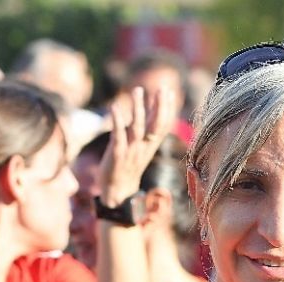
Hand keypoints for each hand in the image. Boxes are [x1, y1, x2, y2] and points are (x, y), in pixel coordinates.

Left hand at [100, 87, 175, 206]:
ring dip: (138, 108)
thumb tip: (147, 113)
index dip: (166, 108)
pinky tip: (114, 107)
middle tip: (162, 88)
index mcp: (150, 146)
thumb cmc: (128, 167)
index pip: (162, 125)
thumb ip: (144, 131)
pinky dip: (117, 121)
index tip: (168, 91)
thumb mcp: (140, 149)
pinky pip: (117, 136)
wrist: (117, 191)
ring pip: (137, 127)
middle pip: (155, 125)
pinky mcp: (116, 155)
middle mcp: (143, 148)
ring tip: (137, 90)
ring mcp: (131, 151)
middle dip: (159, 106)